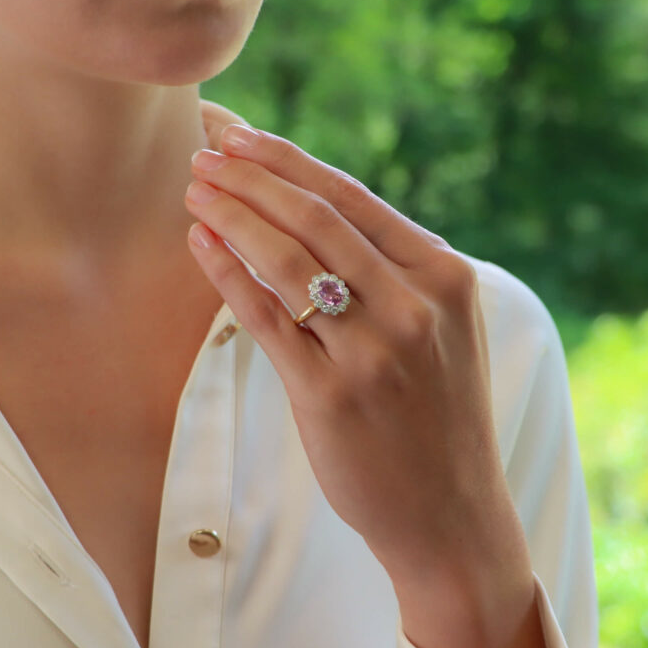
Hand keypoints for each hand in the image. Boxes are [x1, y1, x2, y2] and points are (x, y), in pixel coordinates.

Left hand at [189, 106, 530, 589]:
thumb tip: (316, 214)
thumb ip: (395, 272)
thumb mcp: (443, 328)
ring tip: (195, 188)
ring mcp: (374, 352)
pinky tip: (202, 244)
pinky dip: (229, 274)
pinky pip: (268, 319)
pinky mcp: (332, 396)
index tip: (241, 135)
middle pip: (316, 217)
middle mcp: (414, 306)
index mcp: (446, 278)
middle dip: (251, 174)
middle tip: (204, 148)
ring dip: (233, 214)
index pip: (353, 198)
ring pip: (287, 260)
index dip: (288, 160)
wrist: (452, 512)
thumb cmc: (441, 414)